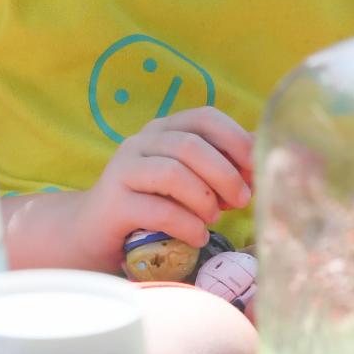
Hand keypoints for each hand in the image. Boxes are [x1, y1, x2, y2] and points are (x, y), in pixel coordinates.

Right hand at [77, 107, 253, 270]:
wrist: (93, 233)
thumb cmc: (150, 205)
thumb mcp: (186, 182)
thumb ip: (218, 169)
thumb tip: (261, 165)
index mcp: (164, 129)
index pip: (205, 117)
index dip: (236, 138)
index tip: (256, 167)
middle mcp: (141, 142)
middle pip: (191, 145)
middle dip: (225, 174)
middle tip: (242, 200)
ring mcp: (124, 169)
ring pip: (173, 172)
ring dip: (204, 198)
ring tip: (214, 219)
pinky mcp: (114, 202)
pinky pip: (158, 209)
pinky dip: (186, 224)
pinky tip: (198, 236)